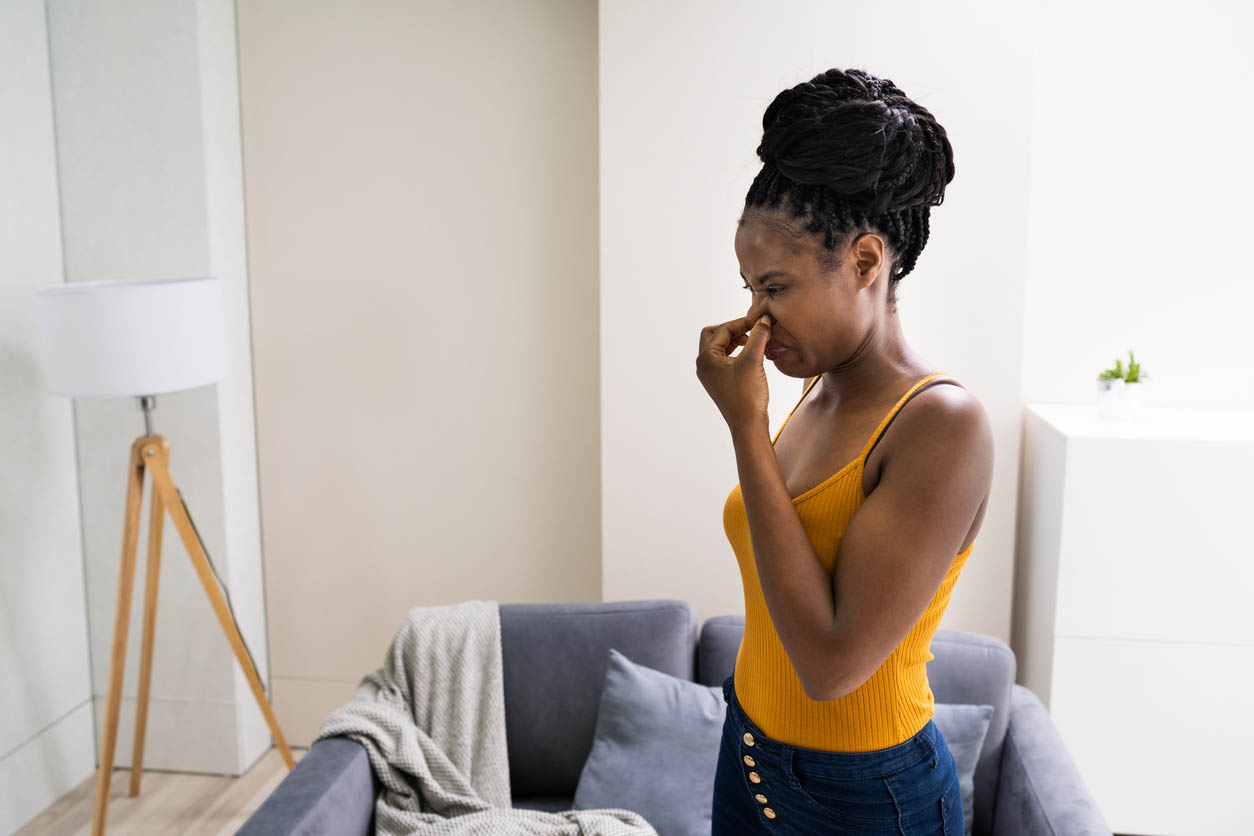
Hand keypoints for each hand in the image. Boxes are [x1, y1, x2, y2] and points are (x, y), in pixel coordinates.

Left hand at [696, 312, 773, 431]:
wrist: (748, 425)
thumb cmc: (747, 396)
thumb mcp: (753, 360)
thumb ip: (758, 336)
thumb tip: (764, 319)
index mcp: (706, 358)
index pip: (722, 329)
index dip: (742, 322)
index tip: (759, 320)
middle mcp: (703, 365)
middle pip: (714, 335)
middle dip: (733, 329)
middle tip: (751, 330)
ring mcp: (710, 374)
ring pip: (719, 347)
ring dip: (735, 340)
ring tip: (754, 341)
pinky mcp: (718, 381)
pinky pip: (724, 358)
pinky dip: (736, 352)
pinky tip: (751, 354)